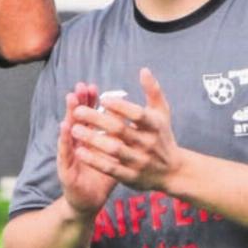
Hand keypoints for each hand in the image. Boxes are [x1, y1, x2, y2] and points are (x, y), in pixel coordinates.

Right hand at [58, 82, 116, 216]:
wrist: (89, 201)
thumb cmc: (101, 177)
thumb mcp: (114, 156)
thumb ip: (120, 140)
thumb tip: (134, 123)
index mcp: (89, 139)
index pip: (89, 117)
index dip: (90, 102)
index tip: (93, 87)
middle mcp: (77, 144)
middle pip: (77, 119)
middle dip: (79, 102)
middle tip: (80, 86)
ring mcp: (70, 155)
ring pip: (68, 131)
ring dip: (69, 114)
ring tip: (71, 99)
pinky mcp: (65, 168)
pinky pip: (65, 152)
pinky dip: (64, 139)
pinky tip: (65, 127)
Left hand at [70, 68, 183, 192]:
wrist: (173, 172)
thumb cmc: (163, 136)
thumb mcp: (162, 113)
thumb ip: (153, 91)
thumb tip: (143, 70)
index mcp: (155, 126)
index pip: (137, 114)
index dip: (120, 106)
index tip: (102, 99)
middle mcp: (148, 144)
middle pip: (120, 130)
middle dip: (96, 119)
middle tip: (77, 111)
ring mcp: (140, 161)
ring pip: (113, 149)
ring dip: (92, 139)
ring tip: (74, 129)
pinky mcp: (131, 177)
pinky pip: (110, 168)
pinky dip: (94, 161)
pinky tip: (79, 152)